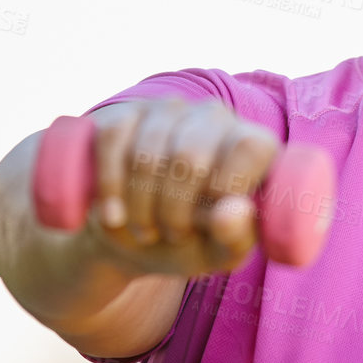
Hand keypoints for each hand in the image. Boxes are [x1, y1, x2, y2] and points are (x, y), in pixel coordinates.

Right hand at [75, 98, 281, 278]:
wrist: (130, 236)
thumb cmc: (189, 241)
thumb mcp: (217, 251)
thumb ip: (236, 236)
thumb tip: (235, 210)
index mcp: (252, 144)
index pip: (250, 147)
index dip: (225, 189)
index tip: (209, 220)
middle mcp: (213, 116)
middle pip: (190, 157)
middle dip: (174, 211)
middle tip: (172, 235)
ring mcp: (167, 110)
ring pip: (146, 155)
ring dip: (140, 207)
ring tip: (145, 230)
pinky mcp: (122, 114)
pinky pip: (112, 142)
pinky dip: (110, 186)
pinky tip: (113, 214)